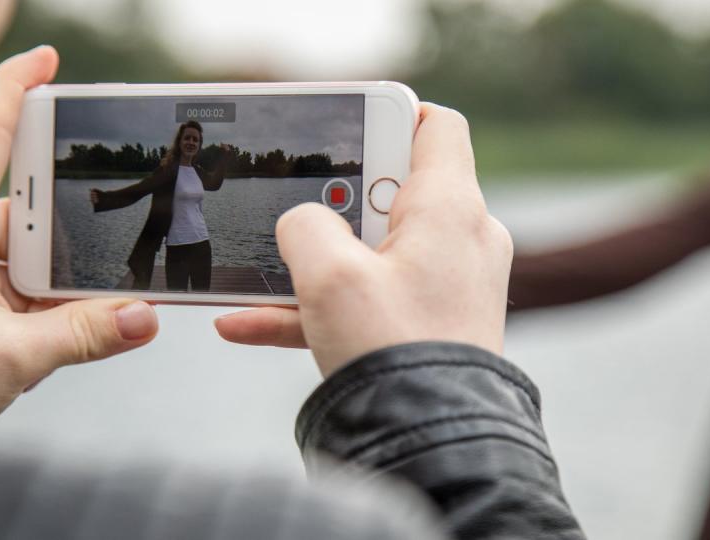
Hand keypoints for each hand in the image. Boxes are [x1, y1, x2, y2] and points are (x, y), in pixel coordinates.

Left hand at [0, 47, 158, 426]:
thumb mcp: (8, 357)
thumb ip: (84, 333)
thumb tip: (145, 316)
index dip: (18, 88)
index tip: (49, 59)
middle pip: (29, 204)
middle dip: (72, 232)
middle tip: (103, 263)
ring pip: (30, 253)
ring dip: (61, 282)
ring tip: (74, 320)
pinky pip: (19, 284)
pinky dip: (46, 304)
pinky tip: (60, 333)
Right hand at [216, 104, 511, 375]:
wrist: (427, 443)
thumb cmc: (391, 352)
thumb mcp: (328, 275)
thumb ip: (305, 226)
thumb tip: (303, 223)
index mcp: (449, 209)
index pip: (437, 127)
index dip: (391, 114)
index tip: (346, 128)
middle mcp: (461, 239)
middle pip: (394, 189)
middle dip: (337, 202)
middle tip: (298, 211)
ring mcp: (448, 284)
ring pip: (373, 252)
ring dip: (316, 261)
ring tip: (260, 274)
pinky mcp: (431, 323)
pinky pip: (371, 299)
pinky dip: (321, 306)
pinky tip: (248, 325)